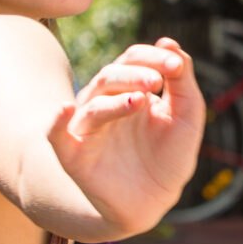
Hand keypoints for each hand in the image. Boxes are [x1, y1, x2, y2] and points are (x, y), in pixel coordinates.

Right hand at [47, 39, 206, 230]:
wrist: (154, 201)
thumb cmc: (169, 155)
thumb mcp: (186, 115)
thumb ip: (181, 80)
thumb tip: (168, 41)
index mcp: (129, 88)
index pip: (133, 59)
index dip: (152, 58)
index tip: (176, 66)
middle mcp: (103, 103)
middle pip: (110, 76)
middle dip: (134, 75)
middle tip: (157, 82)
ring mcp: (87, 128)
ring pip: (92, 104)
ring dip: (114, 101)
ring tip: (140, 101)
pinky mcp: (73, 155)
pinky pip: (56, 134)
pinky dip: (56, 121)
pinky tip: (65, 110)